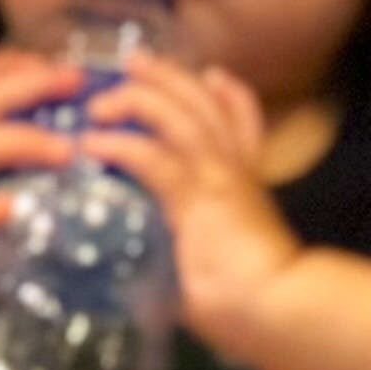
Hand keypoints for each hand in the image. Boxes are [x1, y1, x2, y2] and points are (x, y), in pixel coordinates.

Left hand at [83, 58, 301, 351]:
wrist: (277, 307)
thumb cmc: (252, 302)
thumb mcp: (221, 265)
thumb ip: (191, 256)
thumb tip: (155, 275)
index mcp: (247, 183)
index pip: (244, 123)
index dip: (229, 94)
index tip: (212, 76)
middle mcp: (235, 170)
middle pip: (206, 104)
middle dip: (170, 77)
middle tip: (136, 62)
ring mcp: (217, 178)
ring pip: (178, 115)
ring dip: (137, 99)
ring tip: (100, 101)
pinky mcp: (196, 197)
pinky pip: (153, 157)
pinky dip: (120, 144)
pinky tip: (93, 143)